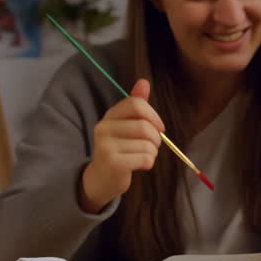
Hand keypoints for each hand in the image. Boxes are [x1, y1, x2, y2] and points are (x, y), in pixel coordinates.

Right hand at [79, 79, 164, 212]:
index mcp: (109, 116)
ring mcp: (106, 146)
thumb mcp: (124, 125)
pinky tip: (140, 165)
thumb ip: (135, 106)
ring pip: (147, 144)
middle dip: (156, 138)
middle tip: (152, 146)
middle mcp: (104, 128)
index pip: (136, 104)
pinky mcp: (113, 163)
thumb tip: (144, 81)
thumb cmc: (118, 150)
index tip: (159, 128)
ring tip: (144, 156)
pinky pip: (145, 158)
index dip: (154, 115)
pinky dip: (149, 163)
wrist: (100, 179)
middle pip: (145, 126)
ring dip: (152, 152)